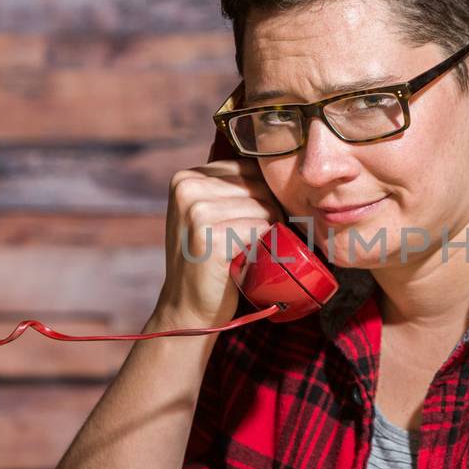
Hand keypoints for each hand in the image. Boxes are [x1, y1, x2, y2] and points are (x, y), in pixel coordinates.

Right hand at [156, 157, 284, 326]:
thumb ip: (233, 187)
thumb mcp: (213, 215)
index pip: (249, 169)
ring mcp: (194, 210)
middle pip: (258, 187)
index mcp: (187, 176)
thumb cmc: (212, 261)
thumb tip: (281, 160)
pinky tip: (244, 260)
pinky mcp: (207, 235)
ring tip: (247, 251)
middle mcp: (187, 187)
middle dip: (268, 214)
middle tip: (252, 242)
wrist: (189, 308)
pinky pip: (259, 228)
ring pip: (262, 207)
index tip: (251, 224)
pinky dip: (262, 247)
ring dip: (266, 233)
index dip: (263, 197)